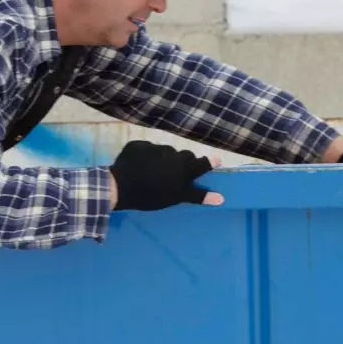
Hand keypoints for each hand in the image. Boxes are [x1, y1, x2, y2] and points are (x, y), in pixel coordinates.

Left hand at [108, 141, 224, 210]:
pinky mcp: (138, 145)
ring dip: (164, 159)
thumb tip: (221, 198)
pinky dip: (145, 156)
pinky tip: (139, 166)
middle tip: (176, 174)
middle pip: (184, 156)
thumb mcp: (177, 198)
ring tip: (154, 172)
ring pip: (165, 152)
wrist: (121, 186)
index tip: (217, 160)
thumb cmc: (151, 196)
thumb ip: (198, 195)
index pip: (201, 163)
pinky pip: (146, 150)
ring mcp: (154, 148)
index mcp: (183, 167)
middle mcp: (173, 154)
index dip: (209, 162)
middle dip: (184, 163)